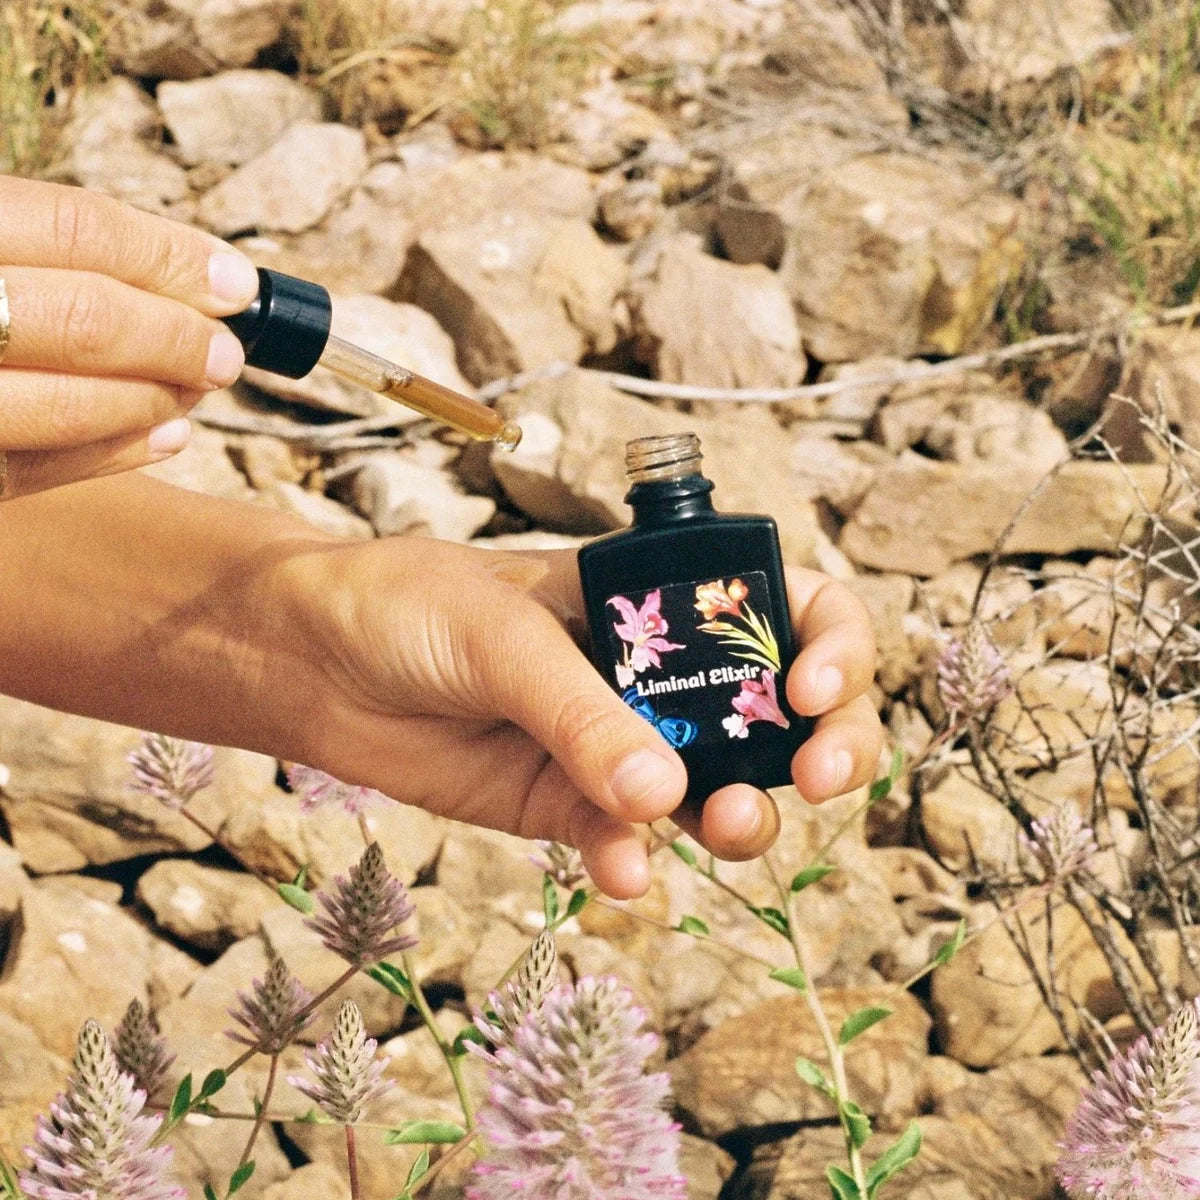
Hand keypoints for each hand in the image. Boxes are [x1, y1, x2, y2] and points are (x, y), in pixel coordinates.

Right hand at [0, 176, 256, 498]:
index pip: (77, 230)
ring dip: (155, 398)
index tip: (236, 283)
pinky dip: (115, 453)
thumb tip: (194, 275)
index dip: (172, 256)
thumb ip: (40, 247)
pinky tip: (165, 435)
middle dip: (175, 337)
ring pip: (65, 405)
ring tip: (197, 388)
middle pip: (83, 319)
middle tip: (226, 350)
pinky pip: (36, 471)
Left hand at [289, 538, 883, 898]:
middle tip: (815, 775)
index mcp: (663, 597)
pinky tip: (616, 868)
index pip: (788, 610)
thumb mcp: (504, 636)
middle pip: (784, 714)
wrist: (315, 662)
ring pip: (722, 791)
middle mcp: (660, 672)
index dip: (831, 646)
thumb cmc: (410, 605)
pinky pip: (629, 843)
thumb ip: (584, 713)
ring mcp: (621, 743)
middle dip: (825, 745)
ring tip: (725, 825)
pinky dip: (632, 860)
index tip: (808, 687)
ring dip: (744, 816)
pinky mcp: (571, 806)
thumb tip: (664, 797)